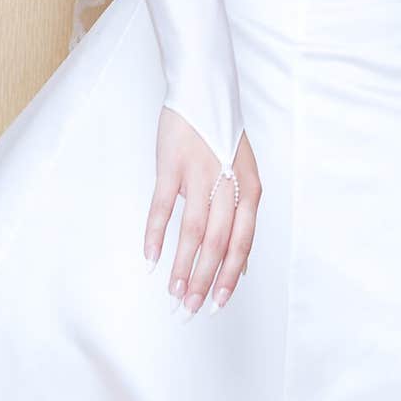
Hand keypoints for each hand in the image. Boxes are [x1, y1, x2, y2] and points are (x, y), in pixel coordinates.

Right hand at [143, 106, 261, 316]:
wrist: (204, 91)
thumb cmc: (222, 137)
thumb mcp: (242, 175)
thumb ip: (242, 218)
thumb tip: (243, 265)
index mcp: (249, 189)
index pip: (242, 243)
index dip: (230, 277)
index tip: (217, 305)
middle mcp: (228, 183)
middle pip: (217, 243)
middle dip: (203, 281)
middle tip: (189, 309)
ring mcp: (200, 173)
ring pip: (193, 231)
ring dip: (181, 266)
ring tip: (172, 292)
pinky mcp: (172, 163)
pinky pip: (162, 206)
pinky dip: (155, 234)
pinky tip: (150, 258)